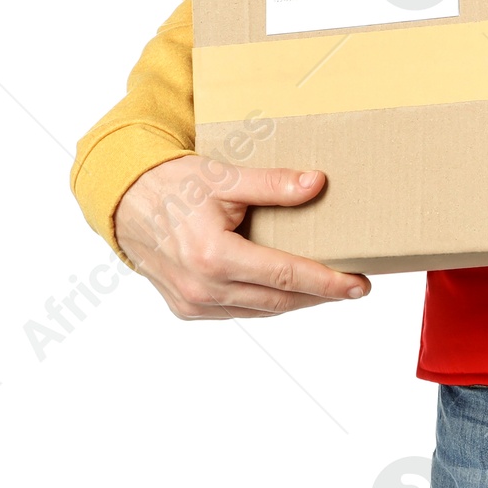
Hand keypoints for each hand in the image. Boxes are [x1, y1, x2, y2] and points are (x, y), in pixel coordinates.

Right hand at [115, 156, 370, 319]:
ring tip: (329, 288)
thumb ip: (273, 184)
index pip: (286, 275)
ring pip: (261, 310)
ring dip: (296, 301)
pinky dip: (266, 302)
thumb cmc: (176, 185)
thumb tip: (318, 183)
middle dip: (321, 294)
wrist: (127, 203)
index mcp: (214, 256)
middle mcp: (204, 289)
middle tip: (356, 286)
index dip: (327, 281)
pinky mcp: (187, 308)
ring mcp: (194, 303)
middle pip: (279, 299)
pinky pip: (239, 310)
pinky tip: (287, 289)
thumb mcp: (226, 176)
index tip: (359, 284)